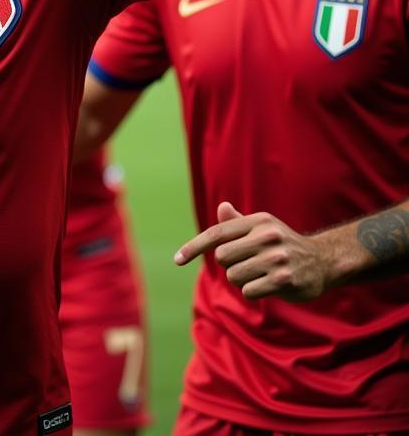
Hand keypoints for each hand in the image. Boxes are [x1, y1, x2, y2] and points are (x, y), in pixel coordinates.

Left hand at [174, 201, 335, 301]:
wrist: (323, 261)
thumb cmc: (283, 243)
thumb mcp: (263, 228)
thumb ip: (238, 223)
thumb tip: (222, 208)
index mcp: (257, 221)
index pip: (217, 233)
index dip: (194, 246)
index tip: (177, 260)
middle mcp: (267, 236)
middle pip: (222, 258)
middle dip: (229, 266)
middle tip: (248, 264)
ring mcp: (277, 258)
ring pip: (234, 277)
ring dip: (242, 281)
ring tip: (261, 274)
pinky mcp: (285, 280)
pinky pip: (249, 292)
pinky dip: (253, 292)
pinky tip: (269, 286)